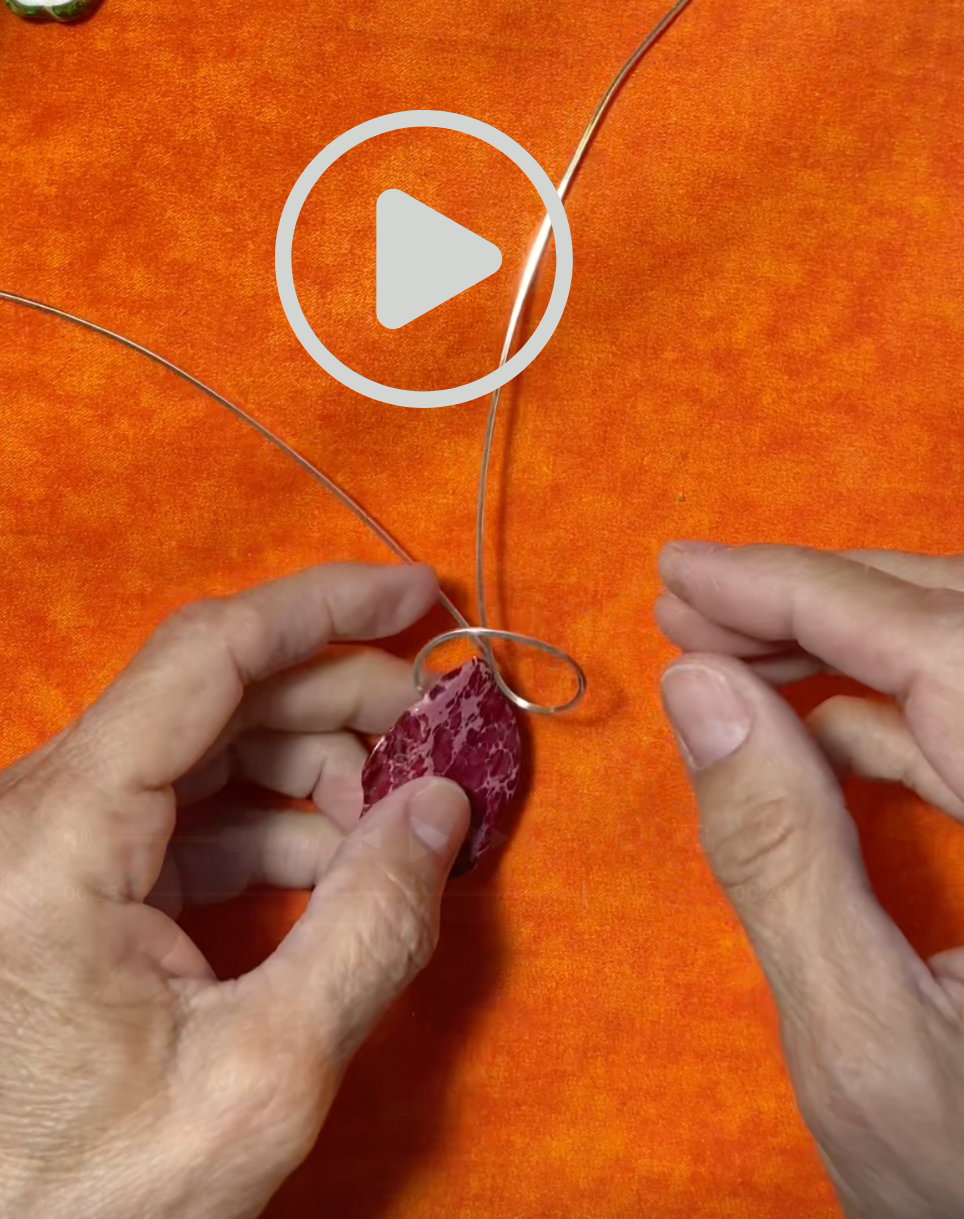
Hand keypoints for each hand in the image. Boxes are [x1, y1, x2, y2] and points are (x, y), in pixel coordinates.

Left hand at [0, 561, 469, 1218]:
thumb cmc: (95, 1203)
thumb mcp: (263, 1078)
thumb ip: (369, 926)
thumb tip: (440, 805)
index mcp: (50, 841)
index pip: (204, 657)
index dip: (325, 610)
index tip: (421, 595)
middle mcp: (14, 815)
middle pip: (199, 696)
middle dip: (331, 700)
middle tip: (436, 731)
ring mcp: (13, 847)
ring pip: (182, 748)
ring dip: (297, 763)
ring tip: (391, 817)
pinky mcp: (29, 884)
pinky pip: (155, 810)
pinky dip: (248, 821)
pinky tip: (326, 861)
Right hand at [656, 540, 963, 1218]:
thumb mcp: (863, 1046)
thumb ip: (782, 857)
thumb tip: (701, 688)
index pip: (940, 647)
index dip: (802, 590)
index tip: (682, 573)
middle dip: (822, 597)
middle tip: (689, 604)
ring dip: (849, 647)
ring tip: (722, 654)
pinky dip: (888, 716)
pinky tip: (803, 730)